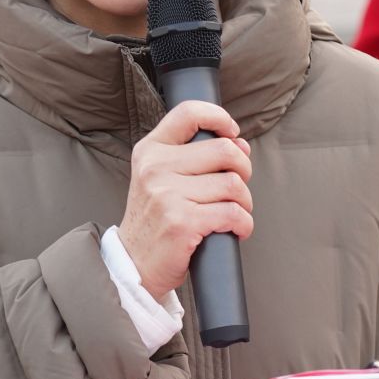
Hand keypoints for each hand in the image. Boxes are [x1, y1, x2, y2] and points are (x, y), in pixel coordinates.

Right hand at [116, 101, 253, 300]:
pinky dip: (244, 224)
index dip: (220, 118)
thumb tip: (239, 143)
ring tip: (235, 213)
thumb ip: (193, 157)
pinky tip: (236, 230)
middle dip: (243, 170)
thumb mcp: (159, 178)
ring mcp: (167, 195)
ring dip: (244, 202)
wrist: (134, 265)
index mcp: (150, 151)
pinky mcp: (182, 223)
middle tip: (237, 188)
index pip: (189, 113)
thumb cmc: (155, 220)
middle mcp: (155, 168)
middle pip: (224, 150)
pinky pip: (233, 214)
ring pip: (233, 184)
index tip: (233, 135)